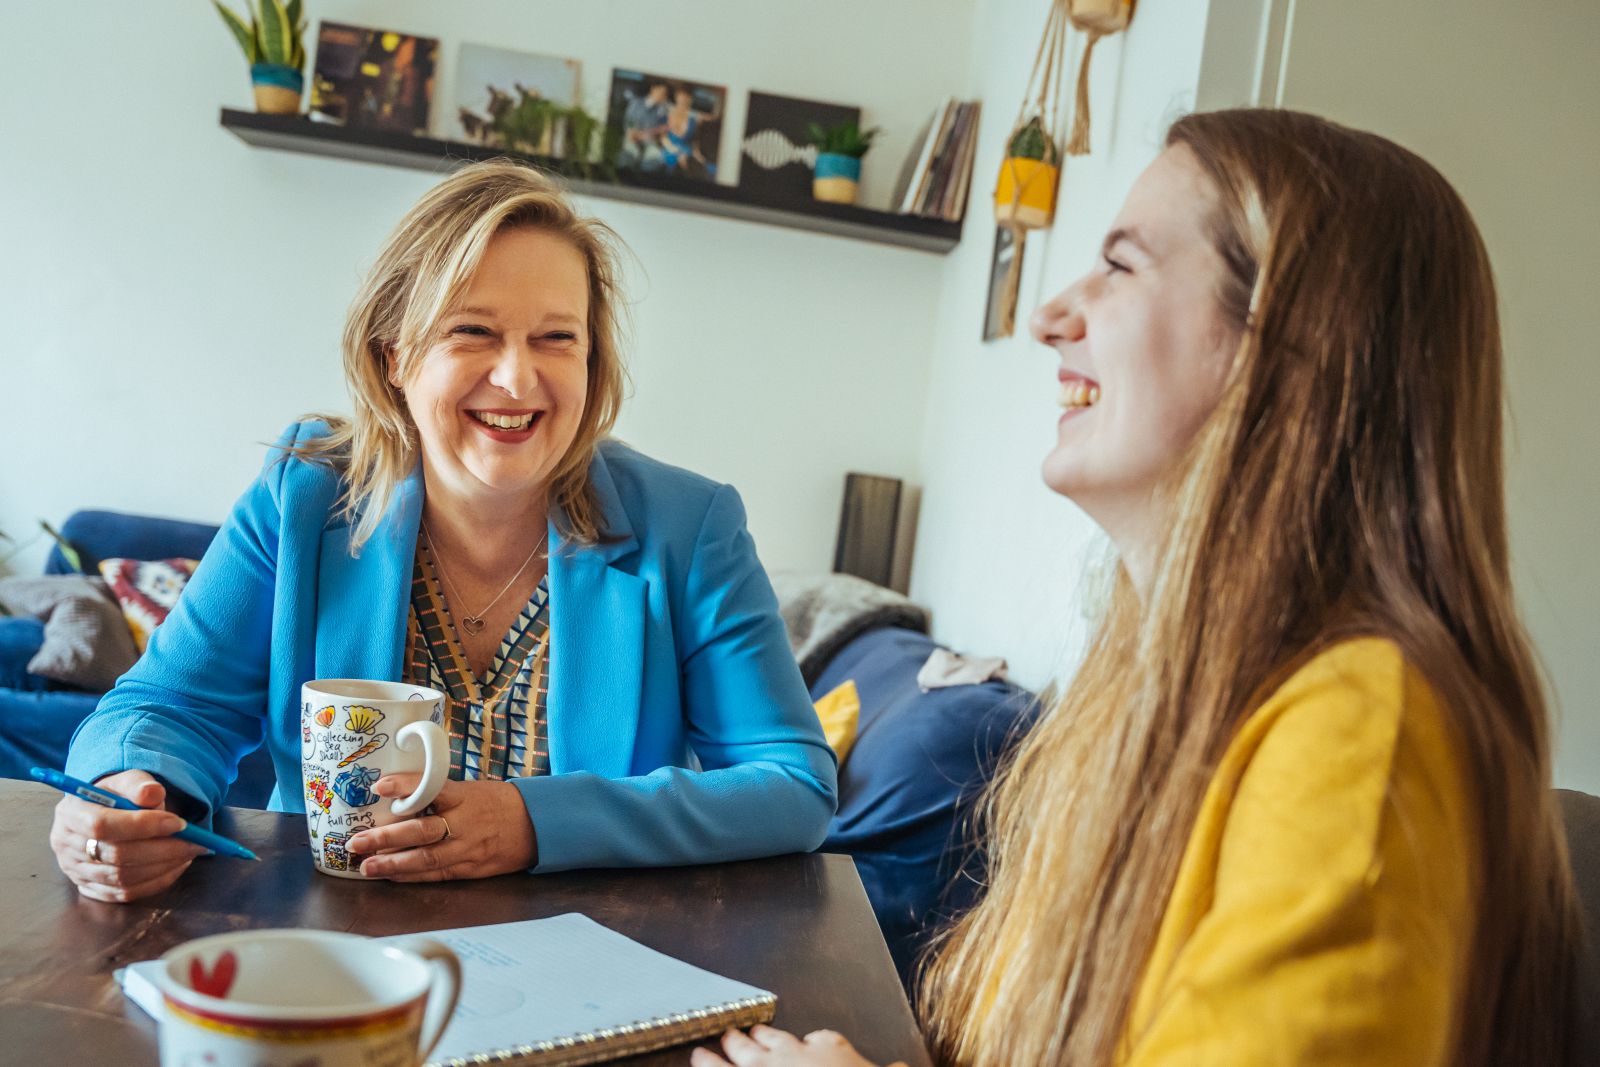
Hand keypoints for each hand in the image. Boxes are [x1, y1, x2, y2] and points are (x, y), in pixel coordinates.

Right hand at [48, 770, 206, 902]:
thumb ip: (140, 784)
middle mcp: (66, 845)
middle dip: (163, 850)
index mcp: (71, 813)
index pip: (102, 825)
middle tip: (197, 843)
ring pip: (122, 879)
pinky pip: (125, 894)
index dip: (143, 826)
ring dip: (163, 867)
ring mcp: (74, 871)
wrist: (104, 813)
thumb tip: (152, 793)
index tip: (179, 823)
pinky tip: (176, 867)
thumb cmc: (117, 795)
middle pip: (116, 856)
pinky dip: (155, 882)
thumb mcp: (127, 780)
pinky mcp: (89, 888)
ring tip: (190, 853)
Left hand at [346, 775, 535, 881]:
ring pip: (426, 859)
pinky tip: (390, 875)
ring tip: (366, 866)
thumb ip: (440, 794)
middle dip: (386, 837)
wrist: (536, 825)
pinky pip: (436, 875)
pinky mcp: (469, 868)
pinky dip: (411, 876)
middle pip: (421, 831)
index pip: (432, 789)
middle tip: (356, 841)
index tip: (380, 786)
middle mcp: (464, 823)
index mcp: (465, 797)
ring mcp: (467, 849)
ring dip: (392, 864)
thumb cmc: (499, 803)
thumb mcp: (473, 789)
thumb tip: (398, 794)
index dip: (405, 787)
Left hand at [690, 1025, 895, 1066]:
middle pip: (767, 1040)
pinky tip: (698, 1066)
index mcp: (828, 1048)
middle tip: (734, 1034)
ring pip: (738, 1055)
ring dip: (720, 1053)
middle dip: (749, 1037)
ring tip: (701, 1054)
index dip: (797, 1041)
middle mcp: (792, 1055)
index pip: (814, 1038)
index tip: (787, 1040)